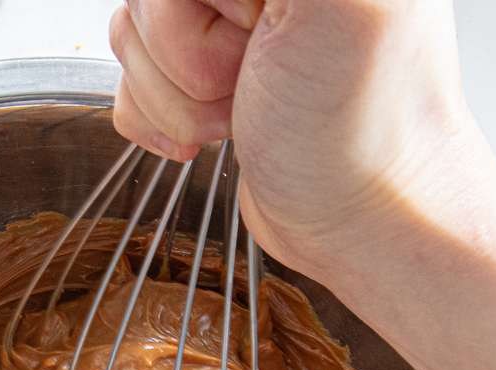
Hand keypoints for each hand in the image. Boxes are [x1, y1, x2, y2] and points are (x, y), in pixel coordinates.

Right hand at [108, 0, 495, 277]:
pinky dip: (159, 117)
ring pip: (135, 32)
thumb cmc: (364, 134)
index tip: (257, 31)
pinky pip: (131, 77)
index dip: (211, 8)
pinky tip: (214, 130)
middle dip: (187, 55)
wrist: (362, 222)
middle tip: (254, 78)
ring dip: (177, 95)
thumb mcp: (340, 6)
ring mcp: (228, 24)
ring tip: (244, 109)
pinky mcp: (201, 74)